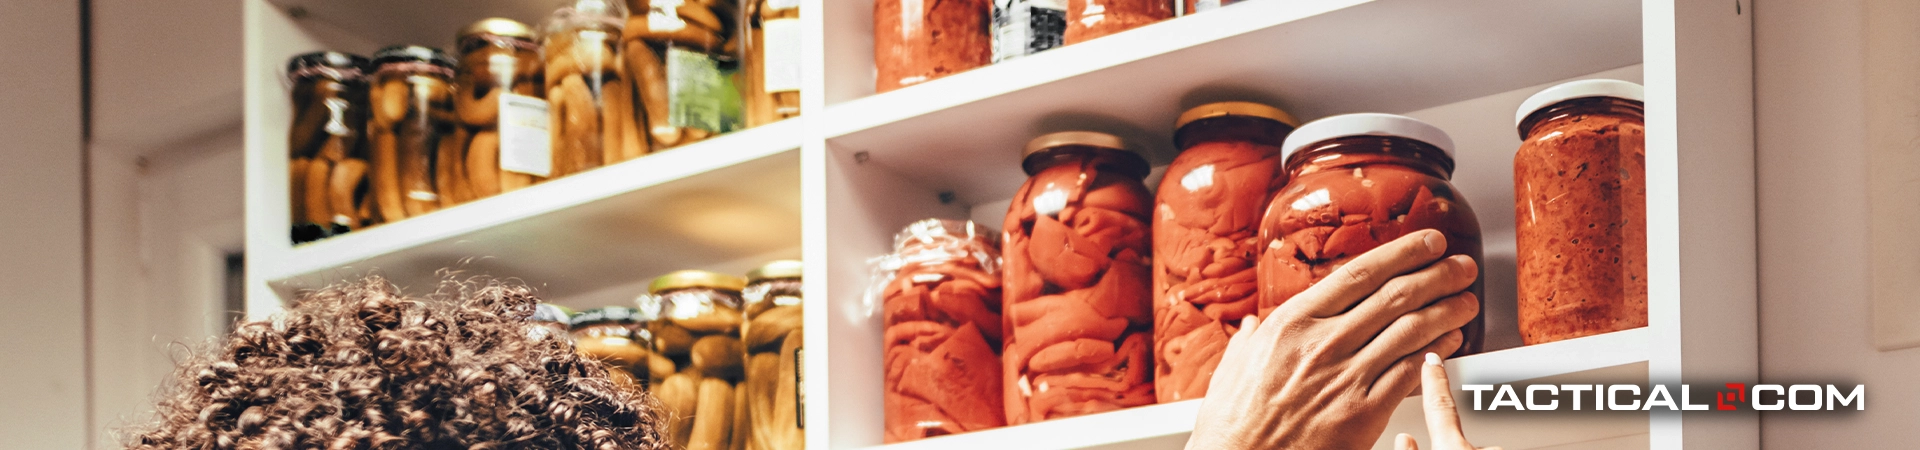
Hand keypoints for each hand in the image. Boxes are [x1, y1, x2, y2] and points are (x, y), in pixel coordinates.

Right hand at [1185, 230, 1479, 449]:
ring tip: (1466, 301)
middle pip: (1395, 297)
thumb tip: (1252, 326)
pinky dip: (1437, 354)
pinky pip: (1410, 374)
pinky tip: (1451, 344)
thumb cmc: (1234, 424)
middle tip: (1461, 266)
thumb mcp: (1232, 367)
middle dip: (1437, 276)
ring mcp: (1347, 378)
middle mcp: (1324, 344)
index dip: (1401, 254)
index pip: (1359, 275)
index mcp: (1292, 324)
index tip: (1427, 242)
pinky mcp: (1364, 413)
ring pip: (1411, 332)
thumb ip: (1249, 341)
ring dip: (1447, 311)